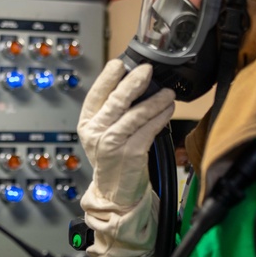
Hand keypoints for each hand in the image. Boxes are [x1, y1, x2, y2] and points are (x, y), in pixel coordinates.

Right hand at [78, 59, 175, 206]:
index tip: (120, 64)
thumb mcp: (101, 133)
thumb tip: (131, 82)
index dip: (107, 78)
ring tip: (167, 93)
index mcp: (87, 123)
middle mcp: (97, 133)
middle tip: (146, 70)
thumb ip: (110, 112)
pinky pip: (150, 129)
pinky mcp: (132, 153)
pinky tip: (168, 110)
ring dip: (155, 101)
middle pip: (116, 101)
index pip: (96, 95)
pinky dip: (161, 117)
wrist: (115, 192)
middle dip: (133, 83)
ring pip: (137, 114)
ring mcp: (113, 144)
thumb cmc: (112, 159)